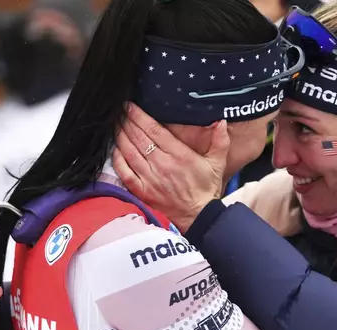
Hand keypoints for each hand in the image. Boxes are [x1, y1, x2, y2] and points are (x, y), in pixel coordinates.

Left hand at [112, 102, 229, 231]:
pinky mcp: (142, 191)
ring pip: (130, 152)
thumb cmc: (206, 189)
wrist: (198, 217)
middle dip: (127, 121)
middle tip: (120, 110)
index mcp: (180, 155)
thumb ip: (220, 141)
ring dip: (121, 136)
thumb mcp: (217, 163)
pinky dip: (118, 158)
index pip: (154, 130)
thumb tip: (221, 121)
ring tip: (116, 124)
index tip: (131, 106)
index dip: (140, 116)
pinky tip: (116, 148)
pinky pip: (125, 172)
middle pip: (139, 138)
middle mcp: (162, 165)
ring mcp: (150, 179)